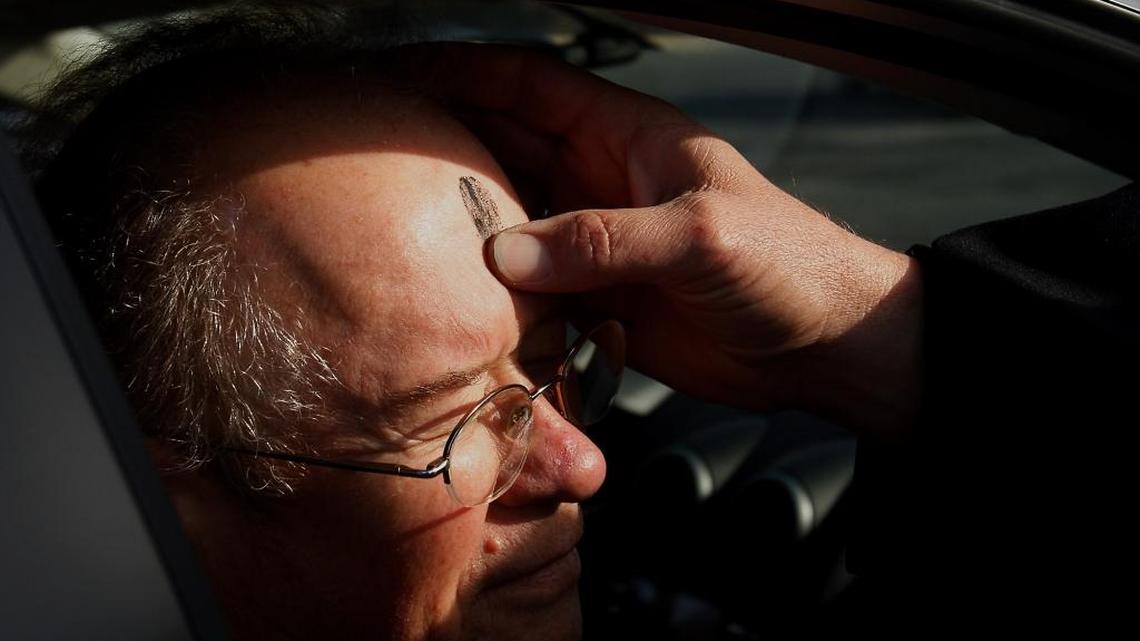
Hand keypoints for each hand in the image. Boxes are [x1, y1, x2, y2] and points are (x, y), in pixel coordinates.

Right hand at [413, 44, 923, 439]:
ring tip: (401, 237)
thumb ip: (604, 241)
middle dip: (445, 150)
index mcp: (627, 136)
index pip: (529, 85)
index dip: (463, 72)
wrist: (824, 346)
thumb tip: (505, 253)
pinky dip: (497, 296)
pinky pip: (531, 289)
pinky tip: (459, 304)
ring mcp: (597, 242)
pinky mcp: (599, 300)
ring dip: (464, 232)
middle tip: (379, 166)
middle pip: (504, 150)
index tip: (399, 75)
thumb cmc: (788, 266)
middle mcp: (601, 181)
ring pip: (510, 225)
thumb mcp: (701, 237)